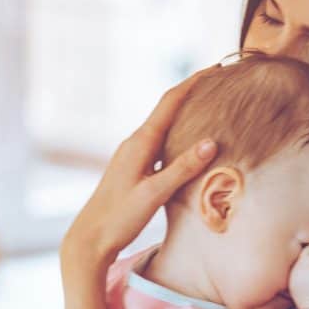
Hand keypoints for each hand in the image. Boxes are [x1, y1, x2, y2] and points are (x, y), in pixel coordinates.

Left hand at [59, 66, 220, 283]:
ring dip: (185, 113)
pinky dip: (177, 135)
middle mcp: (134, 144)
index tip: (215, 69)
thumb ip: (182, 168)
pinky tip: (187, 142)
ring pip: (164, 126)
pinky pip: (160, 143)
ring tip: (209, 106)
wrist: (90, 239)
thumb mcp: (154, 193)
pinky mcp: (134, 169)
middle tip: (218, 82)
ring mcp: (132, 156)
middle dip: (192, 93)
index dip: (193, 83)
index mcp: (139, 143)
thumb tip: (211, 142)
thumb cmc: (119, 218)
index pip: (169, 103)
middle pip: (167, 109)